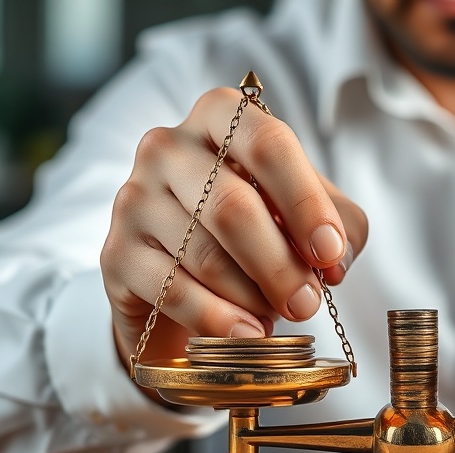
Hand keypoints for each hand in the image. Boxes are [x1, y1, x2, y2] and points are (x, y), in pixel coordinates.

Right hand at [101, 87, 367, 364]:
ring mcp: (134, 197)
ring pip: (204, 254)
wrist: (185, 273)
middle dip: (280, 264)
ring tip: (278, 314)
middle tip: (308, 302)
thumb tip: (335, 258)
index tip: (329, 253)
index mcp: (222, 117)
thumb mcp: (308, 213)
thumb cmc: (258, 228)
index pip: (267, 144)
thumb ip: (339, 224)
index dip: (305, 203)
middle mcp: (167, 146)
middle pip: (232, 206)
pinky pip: (172, 290)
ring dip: (253, 295)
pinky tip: (248, 333)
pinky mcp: (115, 252)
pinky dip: (218, 318)